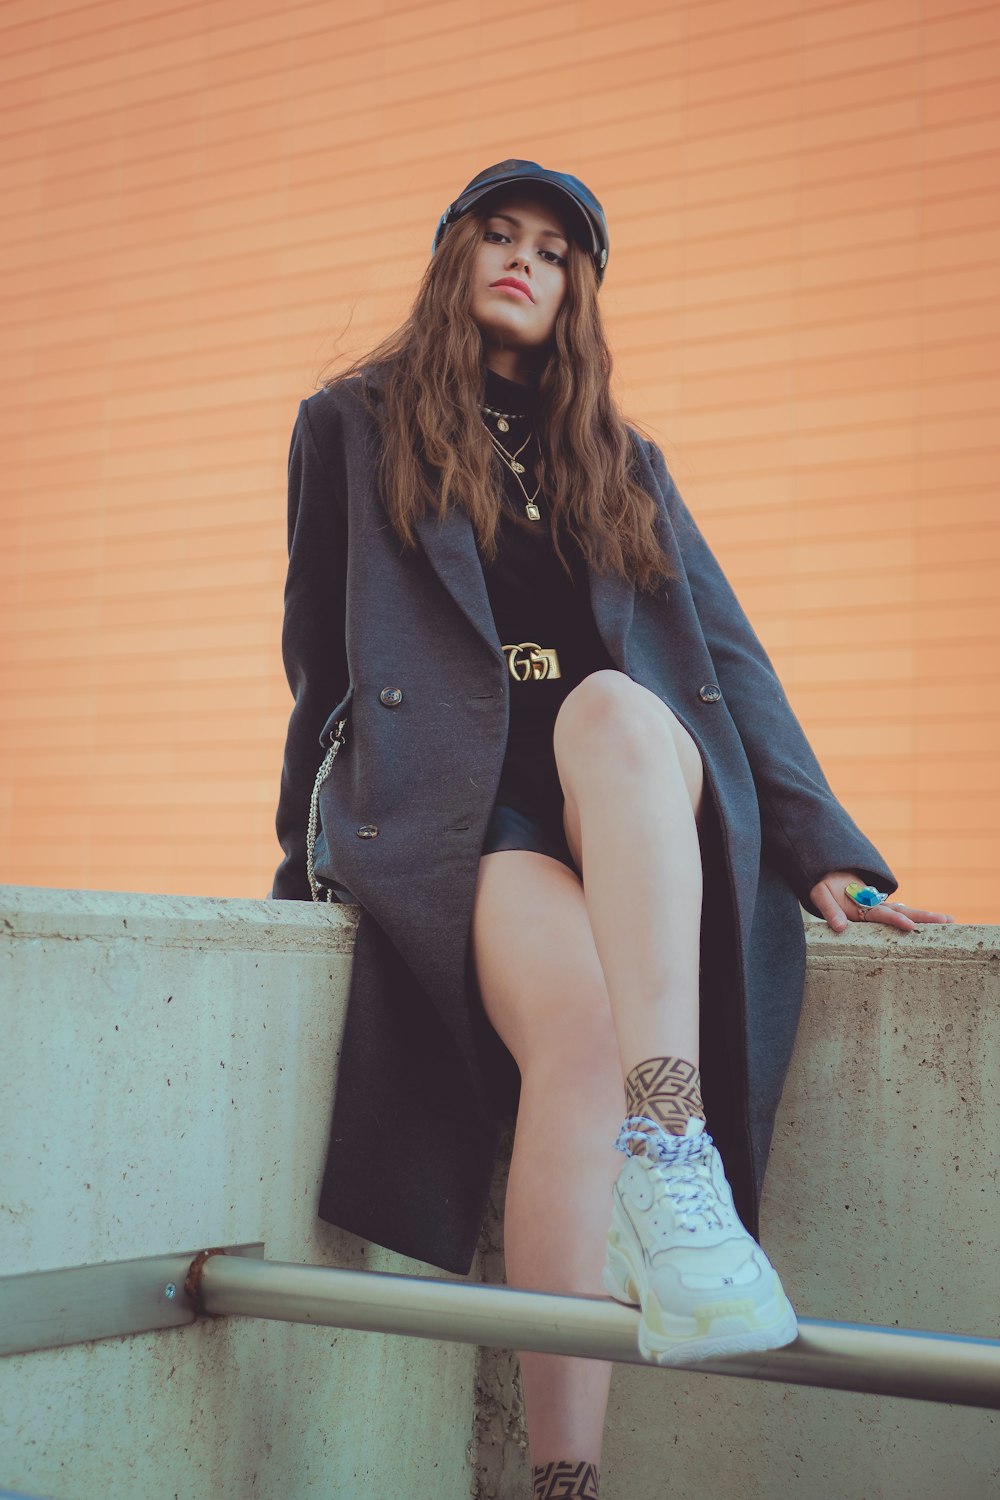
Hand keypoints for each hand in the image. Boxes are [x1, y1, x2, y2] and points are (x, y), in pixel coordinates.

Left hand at [809, 871, 954, 933]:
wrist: (826, 872)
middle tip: (947, 920)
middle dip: (924, 916)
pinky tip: (933, 924)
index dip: (896, 919)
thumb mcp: (820, 894)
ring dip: (925, 916)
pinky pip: (899, 913)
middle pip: (902, 910)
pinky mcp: (878, 909)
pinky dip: (916, 917)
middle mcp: (875, 903)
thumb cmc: (823, 885)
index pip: (882, 912)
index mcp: (862, 902)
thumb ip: (829, 910)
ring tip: (949, 921)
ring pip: (905, 910)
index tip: (910, 925)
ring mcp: (879, 906)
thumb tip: (841, 928)